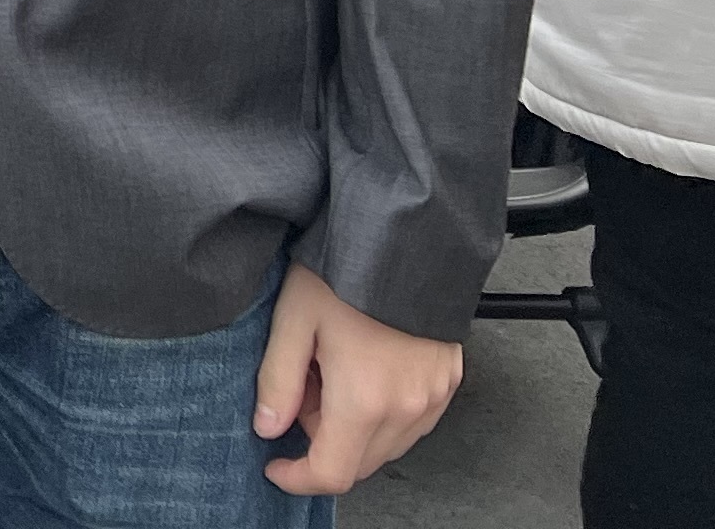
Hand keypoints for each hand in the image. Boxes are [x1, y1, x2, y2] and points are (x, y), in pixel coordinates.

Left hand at [255, 261, 460, 494]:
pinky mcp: (447, 383)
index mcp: (364, 400)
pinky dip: (382, 413)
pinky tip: (364, 368)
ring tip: (333, 369)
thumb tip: (267, 427)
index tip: (275, 464)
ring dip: (352, 428)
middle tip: (303, 387)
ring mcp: (432, 398)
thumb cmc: (348, 270)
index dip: (298, 477)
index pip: (331, 473)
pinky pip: (410, 422)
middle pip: (358, 463)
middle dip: (321, 441)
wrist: (409, 238)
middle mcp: (405, 409)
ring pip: (386, 445)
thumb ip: (278, 381)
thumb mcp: (294, 319)